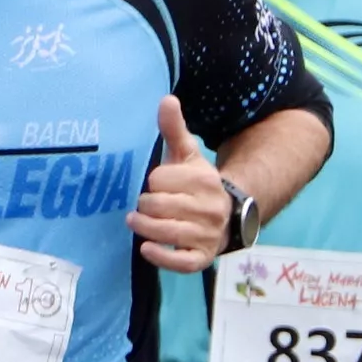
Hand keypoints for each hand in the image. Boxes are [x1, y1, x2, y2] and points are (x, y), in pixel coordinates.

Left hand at [129, 93, 232, 269]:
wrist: (225, 218)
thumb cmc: (196, 185)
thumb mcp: (187, 156)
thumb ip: (175, 129)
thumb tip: (166, 98)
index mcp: (205, 180)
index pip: (159, 180)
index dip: (153, 181)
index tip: (159, 184)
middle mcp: (209, 209)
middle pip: (157, 206)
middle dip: (145, 206)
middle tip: (146, 205)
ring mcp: (206, 235)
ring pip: (165, 232)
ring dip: (144, 228)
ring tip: (136, 222)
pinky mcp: (201, 259)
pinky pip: (179, 262)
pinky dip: (160, 257)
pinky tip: (146, 248)